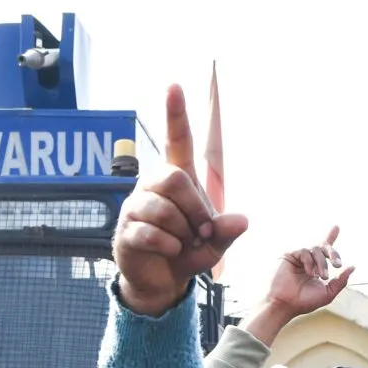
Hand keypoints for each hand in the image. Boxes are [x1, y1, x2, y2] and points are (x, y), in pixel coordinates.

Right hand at [113, 86, 249, 316]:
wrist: (162, 281)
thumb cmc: (188, 251)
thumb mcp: (216, 243)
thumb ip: (228, 231)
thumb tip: (241, 220)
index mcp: (176, 180)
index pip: (177, 141)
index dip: (175, 114)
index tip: (174, 86)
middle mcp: (151, 186)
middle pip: (174, 179)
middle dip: (195, 208)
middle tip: (203, 230)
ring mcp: (135, 208)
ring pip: (162, 208)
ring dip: (182, 231)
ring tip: (184, 243)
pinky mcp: (125, 231)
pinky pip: (150, 232)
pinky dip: (169, 245)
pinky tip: (171, 250)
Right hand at [245, 231, 352, 340]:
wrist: (286, 304)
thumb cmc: (304, 302)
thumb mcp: (328, 293)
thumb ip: (341, 281)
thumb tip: (352, 267)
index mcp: (315, 268)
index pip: (324, 251)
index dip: (330, 237)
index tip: (336, 227)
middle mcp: (307, 261)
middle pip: (323, 247)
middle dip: (333, 254)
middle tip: (337, 265)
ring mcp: (298, 257)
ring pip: (316, 249)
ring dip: (322, 263)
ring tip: (321, 277)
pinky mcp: (289, 255)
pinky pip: (304, 251)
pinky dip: (310, 262)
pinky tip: (309, 273)